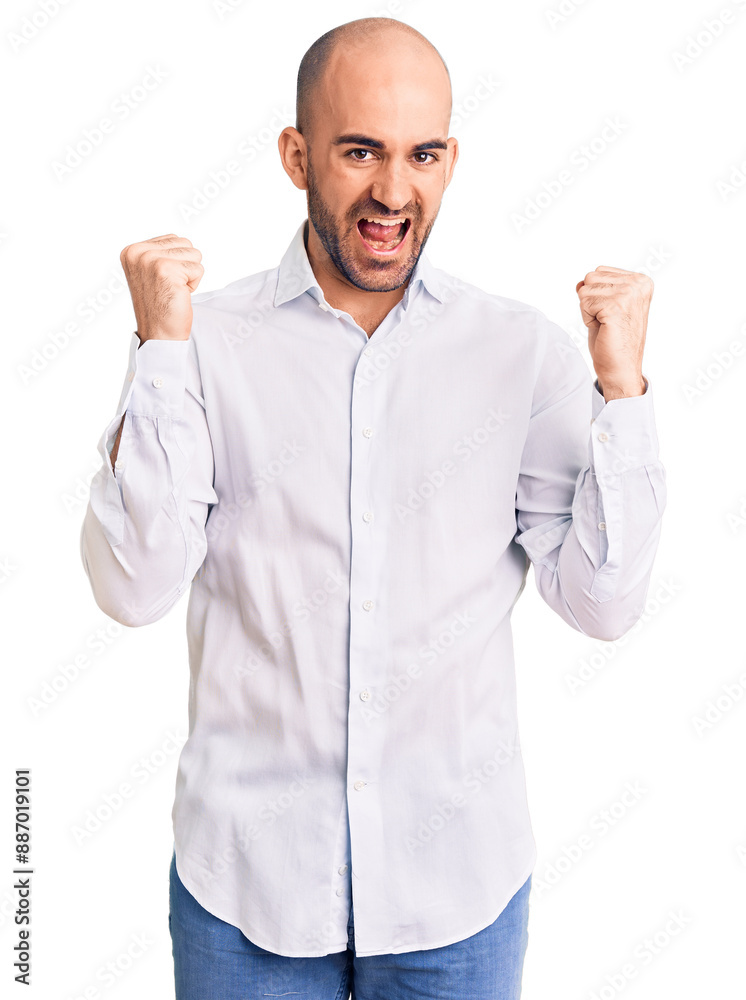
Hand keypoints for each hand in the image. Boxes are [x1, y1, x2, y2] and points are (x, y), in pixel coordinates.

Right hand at [120, 234, 203, 342]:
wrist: (159, 333)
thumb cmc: (159, 306)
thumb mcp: (150, 272)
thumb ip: (159, 252)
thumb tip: (178, 239)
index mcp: (132, 250)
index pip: (173, 238)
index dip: (176, 262)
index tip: (162, 281)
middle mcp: (138, 252)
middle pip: (185, 243)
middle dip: (185, 266)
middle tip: (170, 286)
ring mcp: (150, 260)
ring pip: (194, 254)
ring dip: (190, 275)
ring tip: (174, 290)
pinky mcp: (166, 270)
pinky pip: (198, 268)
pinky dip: (194, 284)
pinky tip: (179, 295)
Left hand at [575, 265, 652, 398]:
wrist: (620, 367)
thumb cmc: (613, 339)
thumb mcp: (606, 305)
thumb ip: (597, 288)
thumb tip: (580, 281)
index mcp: (641, 280)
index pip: (599, 272)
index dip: (596, 295)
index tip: (611, 313)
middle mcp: (638, 284)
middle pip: (590, 278)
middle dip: (590, 301)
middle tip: (606, 320)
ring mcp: (629, 294)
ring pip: (585, 290)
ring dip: (589, 310)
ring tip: (606, 325)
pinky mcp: (616, 306)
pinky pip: (584, 302)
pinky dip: (587, 318)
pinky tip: (603, 329)